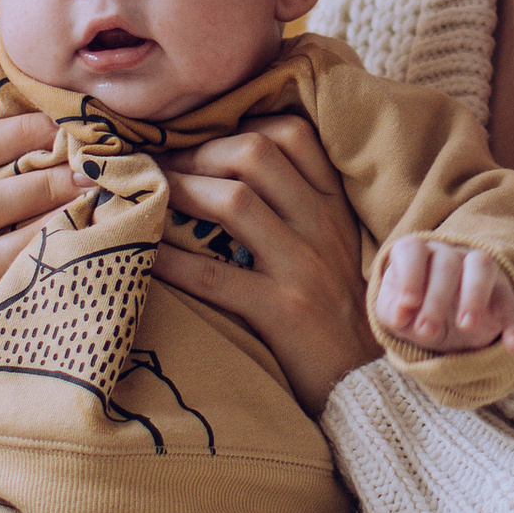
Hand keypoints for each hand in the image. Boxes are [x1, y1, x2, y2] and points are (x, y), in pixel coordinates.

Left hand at [152, 113, 376, 419]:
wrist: (369, 386)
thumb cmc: (340, 316)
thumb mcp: (335, 250)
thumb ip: (299, 211)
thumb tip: (230, 177)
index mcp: (334, 206)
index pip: (293, 134)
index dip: (238, 126)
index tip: (199, 141)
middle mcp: (322, 226)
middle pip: (256, 153)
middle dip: (197, 152)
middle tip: (161, 167)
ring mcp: (304, 268)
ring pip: (235, 201)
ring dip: (180, 191)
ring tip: (149, 199)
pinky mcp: (283, 312)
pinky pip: (213, 275)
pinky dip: (170, 260)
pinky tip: (144, 256)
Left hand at [373, 237, 513, 359]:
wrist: (440, 324)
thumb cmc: (412, 312)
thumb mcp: (395, 315)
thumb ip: (392, 311)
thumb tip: (402, 313)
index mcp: (417, 255)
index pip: (412, 250)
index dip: (409, 275)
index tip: (408, 304)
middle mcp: (448, 255)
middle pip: (447, 263)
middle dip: (437, 298)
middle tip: (428, 331)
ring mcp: (477, 270)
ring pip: (482, 266)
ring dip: (474, 295)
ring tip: (467, 326)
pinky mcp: (502, 293)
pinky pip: (511, 302)